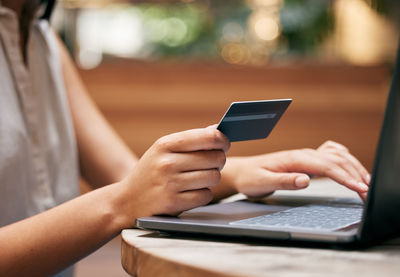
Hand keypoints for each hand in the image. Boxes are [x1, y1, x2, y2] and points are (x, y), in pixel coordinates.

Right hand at [118, 127, 229, 217]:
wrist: (126, 201)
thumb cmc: (150, 172)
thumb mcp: (162, 150)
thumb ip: (189, 140)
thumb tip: (216, 130)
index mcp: (165, 144)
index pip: (208, 137)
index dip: (222, 140)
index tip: (224, 144)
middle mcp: (167, 163)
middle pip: (216, 158)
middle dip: (218, 161)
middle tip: (211, 164)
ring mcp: (170, 184)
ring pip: (214, 177)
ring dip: (211, 179)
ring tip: (199, 178)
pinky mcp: (174, 203)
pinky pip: (206, 195)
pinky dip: (204, 195)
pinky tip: (192, 192)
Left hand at [223, 141, 369, 200]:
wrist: (242, 171)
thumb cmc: (251, 177)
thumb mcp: (263, 182)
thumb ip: (284, 181)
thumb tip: (306, 180)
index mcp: (294, 159)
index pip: (326, 167)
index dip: (345, 178)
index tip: (359, 188)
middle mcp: (302, 154)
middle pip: (336, 161)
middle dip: (354, 175)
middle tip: (367, 192)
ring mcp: (305, 156)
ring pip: (336, 156)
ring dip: (353, 167)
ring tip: (366, 182)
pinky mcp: (305, 160)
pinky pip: (330, 155)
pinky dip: (344, 161)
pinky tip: (350, 167)